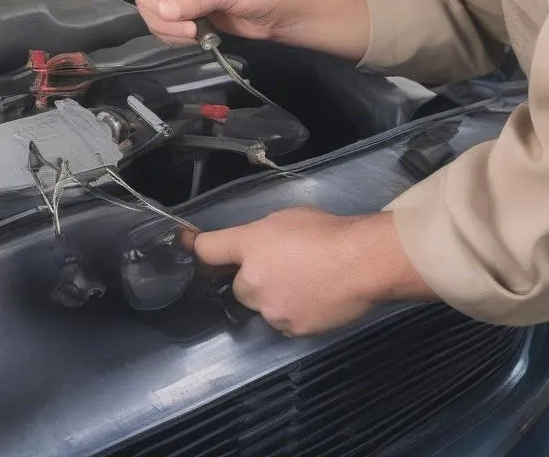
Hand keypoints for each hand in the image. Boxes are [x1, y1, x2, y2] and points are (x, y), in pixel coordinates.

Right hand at [127, 0, 296, 45]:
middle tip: (184, 18)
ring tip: (194, 31)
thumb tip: (164, 9)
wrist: (286, 11)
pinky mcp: (188, 13)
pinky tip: (194, 37)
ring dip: (166, 24)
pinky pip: (164, 24)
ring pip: (151, 7)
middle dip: (159, 5)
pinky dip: (172, 34)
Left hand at [193, 208, 435, 336]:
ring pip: (261, 306)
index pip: (208, 249)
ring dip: (274, 298)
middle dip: (252, 279)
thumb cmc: (328, 232)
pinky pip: (283, 323)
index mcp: (249, 244)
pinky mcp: (290, 330)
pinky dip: (293, 314)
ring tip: (304, 284)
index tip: (185, 246)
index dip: (194, 248)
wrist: (363, 263)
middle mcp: (251, 280)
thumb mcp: (287, 217)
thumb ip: (262, 234)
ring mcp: (270, 309)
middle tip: (280, 268)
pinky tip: (314, 300)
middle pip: (237, 286)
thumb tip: (254, 245)